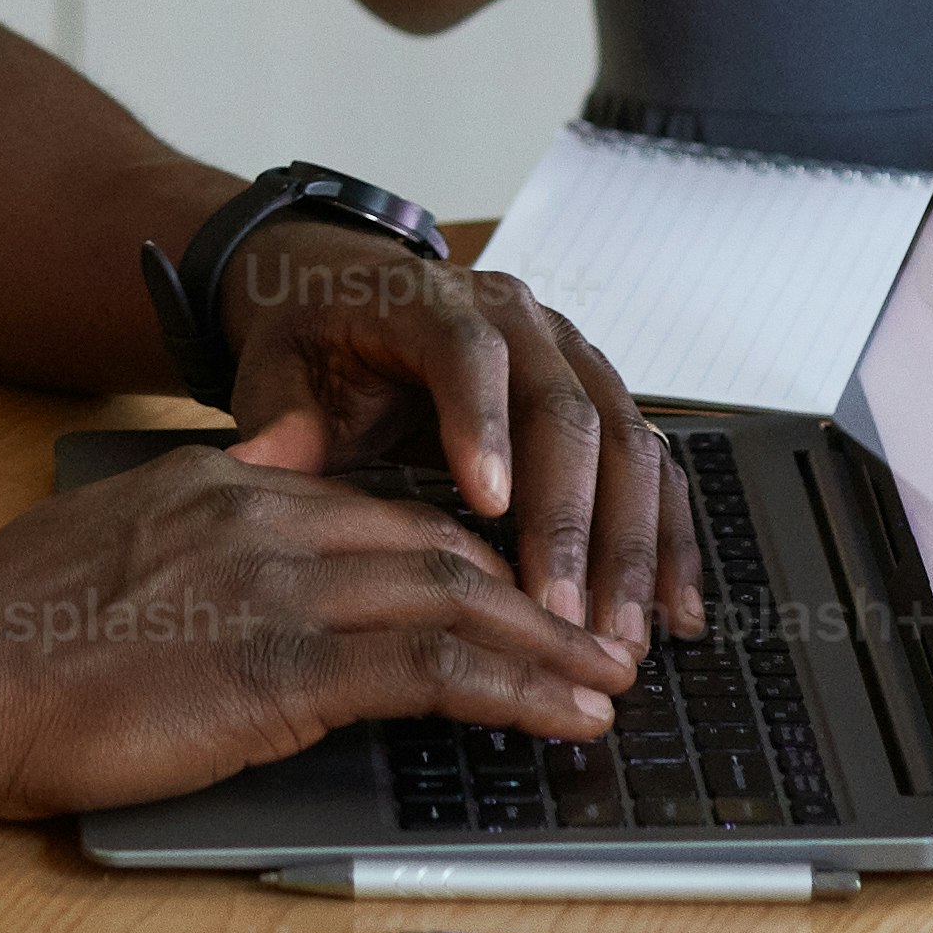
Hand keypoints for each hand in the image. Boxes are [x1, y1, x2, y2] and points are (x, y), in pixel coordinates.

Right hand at [0, 424, 657, 822]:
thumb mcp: (107, 558)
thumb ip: (182, 555)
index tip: (520, 588)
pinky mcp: (279, 668)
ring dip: (551, 646)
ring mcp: (277, 590)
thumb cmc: (3, 635)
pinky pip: (432, 671)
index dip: (468, 553)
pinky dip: (516, 693)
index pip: (380, 511)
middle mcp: (265, 519)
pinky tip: (566, 718)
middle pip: (440, 546)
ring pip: (456, 599)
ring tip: (613, 683)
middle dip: (535, 593)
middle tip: (601, 637)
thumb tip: (216, 587)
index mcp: (225, 490)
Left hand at [212, 231, 696, 646]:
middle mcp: (519, 320)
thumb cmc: (310, 342)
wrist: (342, 293)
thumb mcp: (276, 370)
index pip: (467, 351)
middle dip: (571, 522)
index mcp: (428, 300)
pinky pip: (656, 470)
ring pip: (626, 444)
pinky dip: (669, 544)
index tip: (489, 503)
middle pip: (564, 410)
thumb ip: (277, 419)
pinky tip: (673, 614)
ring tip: (620, 639)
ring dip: (630, 548)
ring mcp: (572, 356)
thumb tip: (259, 465)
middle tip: (564, 618)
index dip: (481, 422)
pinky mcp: (603, 400)